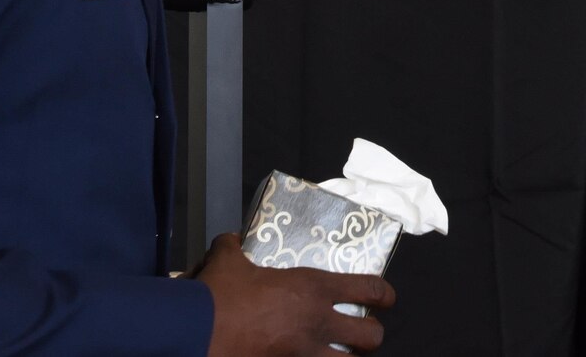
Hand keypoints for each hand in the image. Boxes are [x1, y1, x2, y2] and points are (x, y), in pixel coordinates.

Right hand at [191, 233, 393, 355]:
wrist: (197, 332)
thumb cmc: (219, 294)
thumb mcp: (228, 259)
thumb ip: (234, 247)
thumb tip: (230, 240)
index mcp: (312, 288)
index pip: (368, 288)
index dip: (384, 294)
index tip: (387, 298)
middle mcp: (317, 323)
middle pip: (370, 337)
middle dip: (372, 336)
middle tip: (364, 333)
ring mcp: (305, 354)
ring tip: (342, 356)